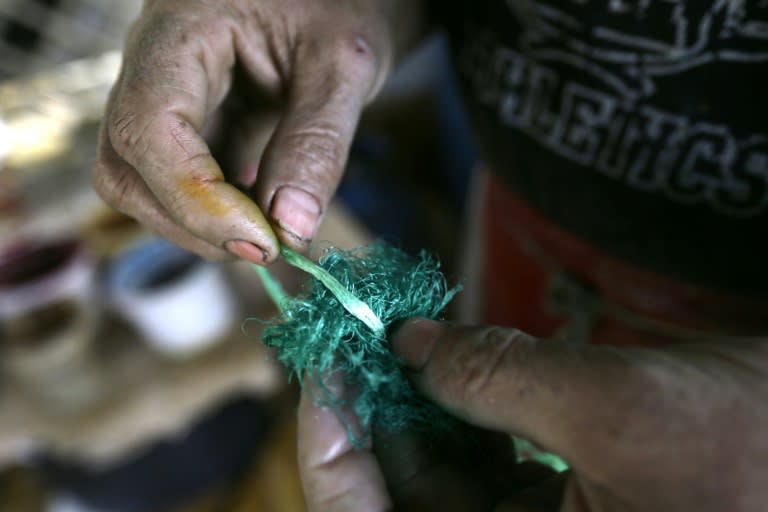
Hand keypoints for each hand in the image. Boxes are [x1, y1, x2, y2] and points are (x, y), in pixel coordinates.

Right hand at [94, 0, 422, 262]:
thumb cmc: (339, 4)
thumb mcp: (344, 64)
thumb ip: (317, 142)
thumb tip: (291, 228)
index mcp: (181, 29)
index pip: (149, 128)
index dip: (196, 200)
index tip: (262, 241)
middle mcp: (153, 64)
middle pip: (127, 167)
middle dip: (192, 224)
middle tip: (269, 246)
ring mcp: (162, 96)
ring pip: (142, 182)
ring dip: (200, 224)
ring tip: (271, 231)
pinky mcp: (185, 122)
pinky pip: (176, 181)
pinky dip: (215, 212)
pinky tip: (262, 213)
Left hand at [300, 318, 767, 510]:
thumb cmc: (755, 449)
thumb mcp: (615, 406)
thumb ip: (496, 374)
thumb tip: (408, 343)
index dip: (333, 445)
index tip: (324, 364)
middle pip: (401, 496)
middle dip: (376, 411)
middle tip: (360, 331)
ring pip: (438, 476)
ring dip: (417, 402)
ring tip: (402, 334)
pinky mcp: (556, 510)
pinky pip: (481, 464)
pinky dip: (463, 408)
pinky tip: (454, 357)